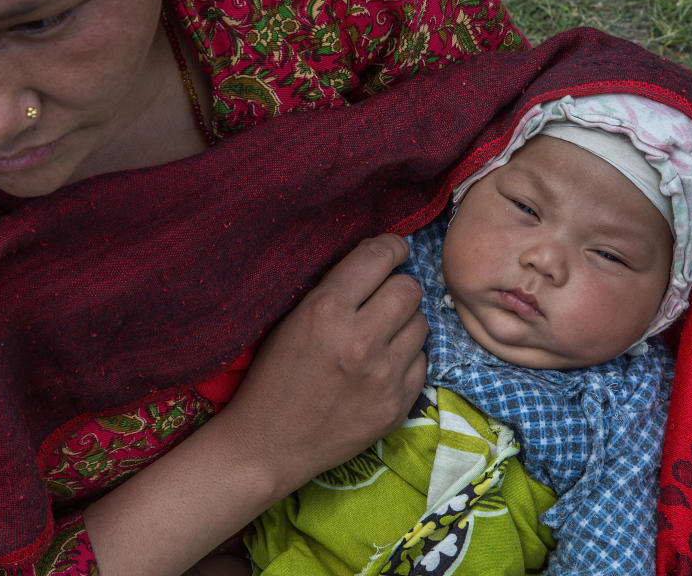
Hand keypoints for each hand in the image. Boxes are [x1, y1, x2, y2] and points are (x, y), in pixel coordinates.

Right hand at [219, 233, 427, 494]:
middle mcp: (361, 340)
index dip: (391, 247)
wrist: (268, 444)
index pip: (379, 257)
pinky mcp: (397, 405)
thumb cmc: (272, 376)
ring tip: (379, 335)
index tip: (392, 251)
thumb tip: (376, 260)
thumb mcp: (289, 320)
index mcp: (326, 310)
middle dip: (398, 287)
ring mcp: (384, 376)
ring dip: (404, 323)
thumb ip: (333, 289)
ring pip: (421, 324)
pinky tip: (380, 367)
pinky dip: (405, 359)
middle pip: (410, 288)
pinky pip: (422, 362)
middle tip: (382, 298)